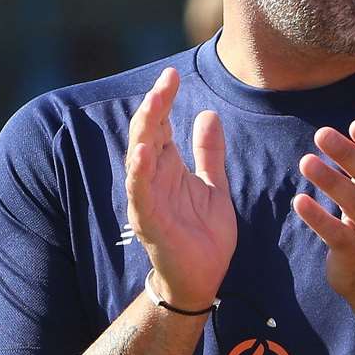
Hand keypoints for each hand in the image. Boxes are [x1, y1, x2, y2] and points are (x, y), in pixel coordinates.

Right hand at [125, 68, 236, 309]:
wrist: (202, 279)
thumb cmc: (203, 234)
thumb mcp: (214, 186)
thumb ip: (210, 153)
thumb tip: (208, 113)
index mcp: (168, 168)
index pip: (161, 126)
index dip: (164, 100)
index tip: (172, 75)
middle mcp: (153, 179)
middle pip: (148, 135)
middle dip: (154, 106)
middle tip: (165, 80)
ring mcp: (148, 199)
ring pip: (139, 158)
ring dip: (145, 132)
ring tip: (153, 105)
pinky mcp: (149, 222)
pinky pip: (140, 194)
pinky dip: (139, 173)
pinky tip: (143, 154)